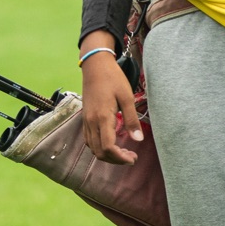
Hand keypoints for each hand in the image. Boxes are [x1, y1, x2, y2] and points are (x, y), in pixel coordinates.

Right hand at [80, 31, 143, 164]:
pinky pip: (89, 140)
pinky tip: (111, 142)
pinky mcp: (85, 118)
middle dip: (115, 160)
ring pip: (93, 148)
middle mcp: (91, 122)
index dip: (120, 158)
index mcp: (102, 118)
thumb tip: (138, 140)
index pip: (108, 148)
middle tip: (131, 157)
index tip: (133, 158)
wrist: (95, 65)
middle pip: (99, 152)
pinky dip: (100, 147)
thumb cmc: (113, 78)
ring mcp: (86, 121)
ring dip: (107, 155)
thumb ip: (132, 119)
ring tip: (123, 152)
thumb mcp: (127, 96)